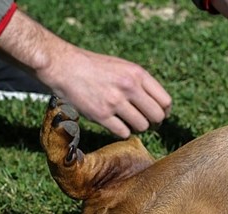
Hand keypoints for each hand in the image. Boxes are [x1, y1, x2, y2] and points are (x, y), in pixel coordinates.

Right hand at [38, 45, 171, 137]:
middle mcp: (129, 87)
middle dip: (154, 123)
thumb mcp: (123, 67)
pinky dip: (122, 132)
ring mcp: (115, 101)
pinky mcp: (101, 115)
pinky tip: (114, 124)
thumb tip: (160, 106)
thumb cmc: (94, 68)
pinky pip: (124, 133)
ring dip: (136, 127)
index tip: (158, 115)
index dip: (164, 112)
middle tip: (146, 122)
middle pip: (157, 116)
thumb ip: (141, 83)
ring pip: (142, 126)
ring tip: (126, 120)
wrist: (62, 66)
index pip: (165, 101)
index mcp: (137, 74)